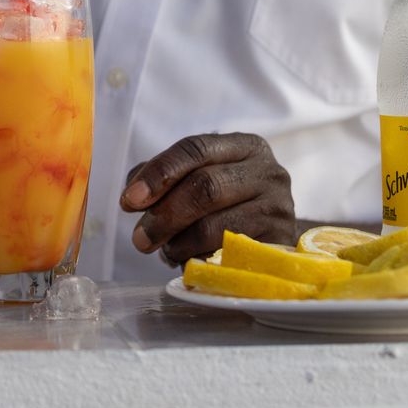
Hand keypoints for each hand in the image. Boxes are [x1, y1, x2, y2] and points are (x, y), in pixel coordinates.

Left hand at [119, 133, 294, 266]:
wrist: (275, 236)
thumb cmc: (230, 202)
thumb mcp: (202, 176)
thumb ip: (164, 177)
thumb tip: (133, 194)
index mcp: (244, 146)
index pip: (195, 148)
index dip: (159, 173)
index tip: (129, 200)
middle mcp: (268, 172)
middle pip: (206, 187)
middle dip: (165, 214)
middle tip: (139, 238)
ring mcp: (278, 209)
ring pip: (216, 226)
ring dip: (180, 243)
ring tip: (165, 251)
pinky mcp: (278, 245)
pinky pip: (229, 256)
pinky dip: (200, 260)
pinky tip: (188, 261)